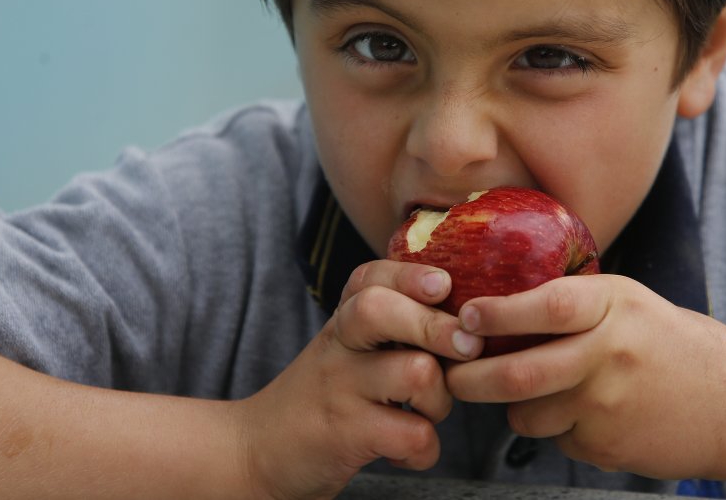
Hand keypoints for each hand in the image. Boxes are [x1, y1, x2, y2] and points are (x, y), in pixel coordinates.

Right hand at [235, 260, 483, 498]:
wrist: (257, 450)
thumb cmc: (324, 395)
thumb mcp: (348, 348)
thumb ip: (396, 325)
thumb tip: (468, 315)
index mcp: (343, 321)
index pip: (371, 277)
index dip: (411, 275)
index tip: (443, 285)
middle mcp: (338, 346)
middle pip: (382, 310)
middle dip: (437, 326)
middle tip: (468, 347)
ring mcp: (339, 389)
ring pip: (416, 373)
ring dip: (441, 400)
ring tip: (425, 414)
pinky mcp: (345, 436)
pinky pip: (413, 435)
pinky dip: (424, 451)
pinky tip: (406, 450)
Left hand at [445, 273, 725, 479]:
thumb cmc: (674, 345)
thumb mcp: (631, 302)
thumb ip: (576, 301)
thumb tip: (499, 300)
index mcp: (615, 306)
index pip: (546, 306)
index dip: (498, 313)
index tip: (466, 316)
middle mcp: (610, 354)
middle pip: (521, 373)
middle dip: (471, 378)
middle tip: (451, 375)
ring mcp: (609, 406)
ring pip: (529, 414)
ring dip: (518, 408)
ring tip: (536, 394)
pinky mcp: (609, 447)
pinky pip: (558, 439)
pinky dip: (558, 429)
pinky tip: (588, 415)